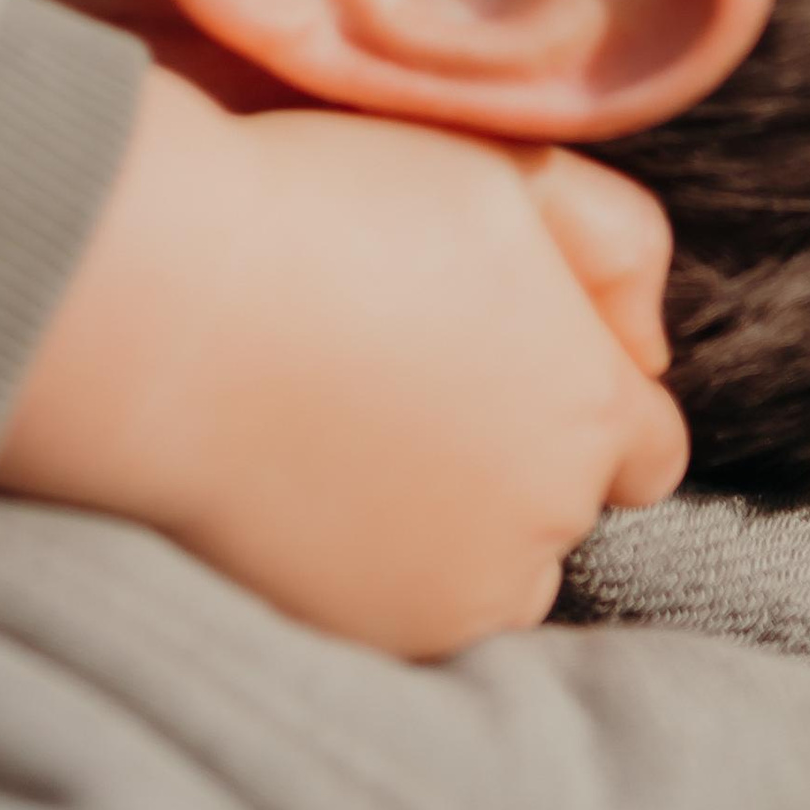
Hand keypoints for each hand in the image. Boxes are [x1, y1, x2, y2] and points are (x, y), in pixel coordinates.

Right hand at [0, 66, 684, 658]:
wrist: (163, 307)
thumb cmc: (327, 212)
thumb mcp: (500, 171)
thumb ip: (613, 242)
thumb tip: (646, 340)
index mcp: (587, 409)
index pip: (646, 443)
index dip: (583, 392)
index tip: (500, 348)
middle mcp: (541, 524)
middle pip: (558, 506)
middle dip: (510, 451)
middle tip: (400, 367)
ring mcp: (450, 595)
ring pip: (483, 569)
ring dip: (447, 518)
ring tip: (346, 422)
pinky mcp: (361, 638)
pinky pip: (400, 606)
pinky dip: (369, 555)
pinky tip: (305, 471)